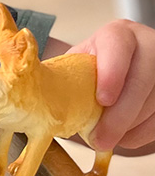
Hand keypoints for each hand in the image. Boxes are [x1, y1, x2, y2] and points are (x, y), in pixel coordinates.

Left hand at [70, 20, 154, 150]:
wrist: (120, 71)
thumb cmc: (92, 69)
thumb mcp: (77, 65)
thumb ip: (62, 77)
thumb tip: (33, 98)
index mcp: (118, 35)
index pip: (118, 46)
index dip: (112, 73)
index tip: (102, 100)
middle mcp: (147, 44)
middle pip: (143, 79)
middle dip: (120, 114)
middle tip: (99, 140)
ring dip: (131, 127)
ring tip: (107, 140)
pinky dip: (143, 132)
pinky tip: (124, 138)